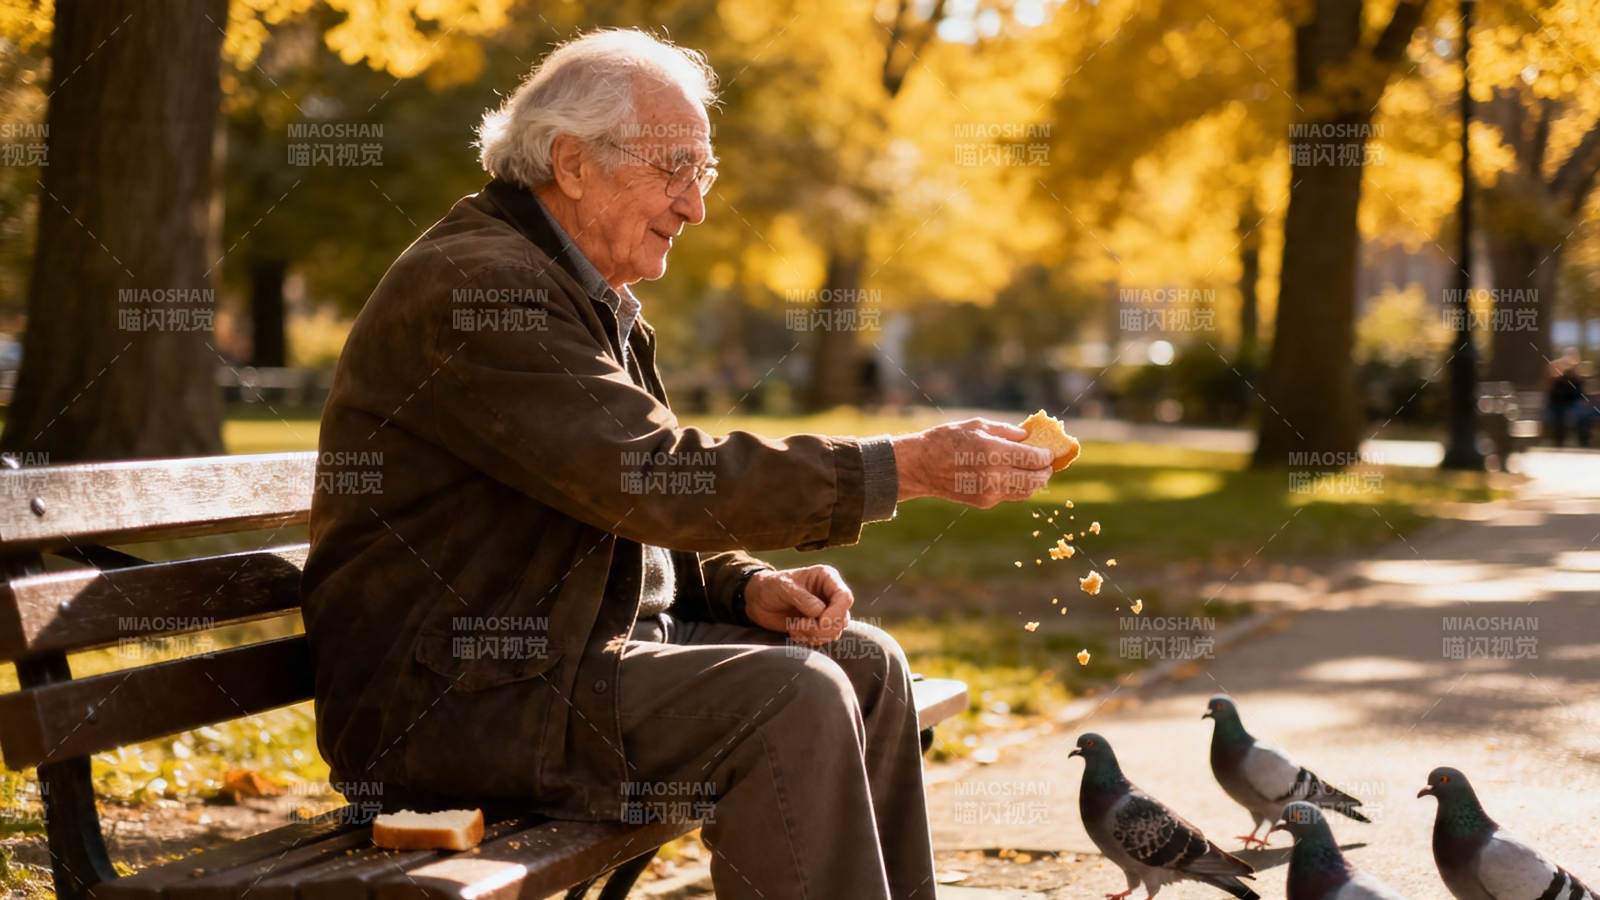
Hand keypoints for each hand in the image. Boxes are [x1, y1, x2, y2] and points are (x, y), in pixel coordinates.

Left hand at [744, 565, 852, 645]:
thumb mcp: (784, 587)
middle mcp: (830, 594)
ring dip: (813, 635)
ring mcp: (827, 611)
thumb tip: (820, 612)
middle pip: (842, 618)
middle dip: (821, 628)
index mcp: (827, 578)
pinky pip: (824, 640)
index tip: (820, 623)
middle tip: (798, 626)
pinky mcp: (819, 626)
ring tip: (793, 628)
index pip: (845, 597)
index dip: (836, 613)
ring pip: (834, 632)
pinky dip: (809, 640)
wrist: (758, 600)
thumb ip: (803, 598)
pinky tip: (794, 632)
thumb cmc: (771, 587)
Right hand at [891, 417, 1053, 507]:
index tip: (1049, 452)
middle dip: (1045, 471)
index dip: (1046, 456)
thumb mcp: (977, 426)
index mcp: (994, 452)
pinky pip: (1010, 495)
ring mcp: (989, 491)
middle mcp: (994, 475)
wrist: (921, 466)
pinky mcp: (984, 502)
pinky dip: (1019, 487)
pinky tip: (1018, 478)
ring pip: (1026, 491)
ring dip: (1036, 483)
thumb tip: (1027, 437)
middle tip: (1049, 464)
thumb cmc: (947, 439)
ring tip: (1038, 473)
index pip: (1034, 458)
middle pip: (1035, 478)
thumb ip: (1005, 431)